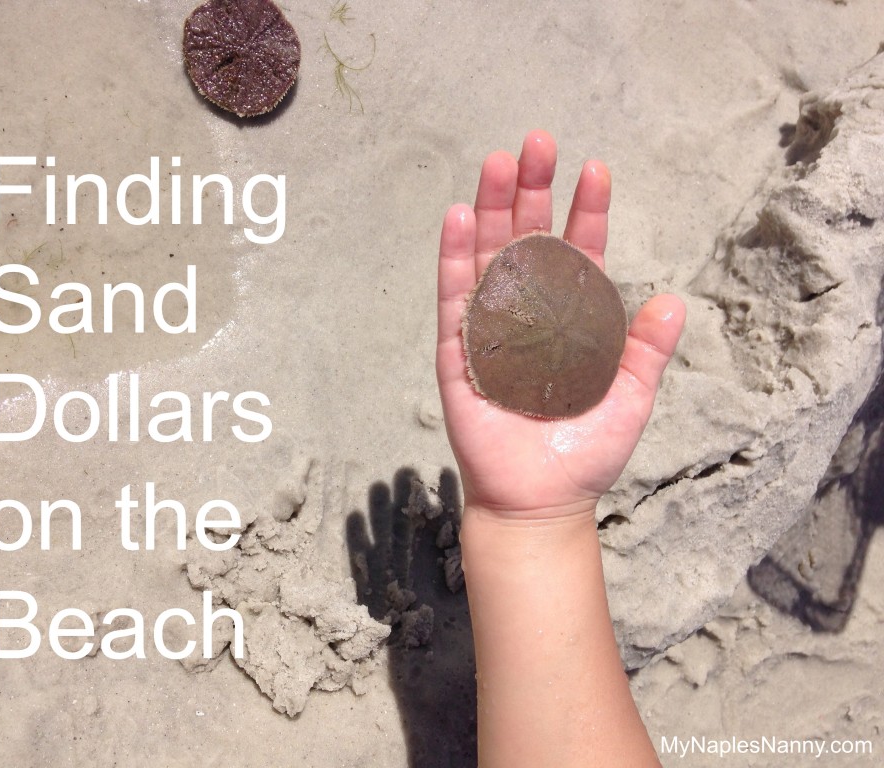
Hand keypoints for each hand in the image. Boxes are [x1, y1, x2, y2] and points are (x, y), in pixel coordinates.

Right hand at [436, 130, 685, 519]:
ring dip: (491, 209)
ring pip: (488, 256)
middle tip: (537, 142)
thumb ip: (646, 351)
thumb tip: (674, 300)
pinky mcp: (458, 350)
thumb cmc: (585, 453)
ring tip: (498, 163)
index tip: (595, 169)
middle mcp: (527, 313)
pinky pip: (454, 297)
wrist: (540, 500)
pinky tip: (458, 216)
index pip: (577, 253)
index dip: (586, 212)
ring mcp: (489, 327)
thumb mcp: (629, 398)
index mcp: (568, 320)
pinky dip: (454, 256)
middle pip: (526, 239)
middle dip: (532, 190)